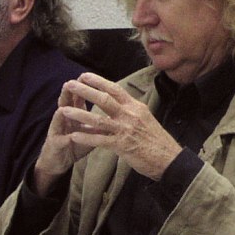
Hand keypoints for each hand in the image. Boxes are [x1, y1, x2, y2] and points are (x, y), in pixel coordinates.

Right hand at [32, 78, 97, 192]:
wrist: (59, 162)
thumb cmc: (77, 143)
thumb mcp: (91, 131)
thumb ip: (102, 121)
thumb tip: (119, 113)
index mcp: (75, 114)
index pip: (80, 97)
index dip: (88, 88)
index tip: (95, 77)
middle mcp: (65, 118)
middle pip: (69, 101)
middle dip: (74, 92)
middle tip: (78, 81)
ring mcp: (58, 130)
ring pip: (61, 117)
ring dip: (64, 110)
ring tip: (65, 105)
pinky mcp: (55, 144)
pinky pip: (61, 139)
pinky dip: (65, 137)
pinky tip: (68, 134)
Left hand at [37, 72, 181, 186]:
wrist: (169, 159)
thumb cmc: (157, 140)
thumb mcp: (146, 119)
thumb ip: (131, 111)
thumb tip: (119, 104)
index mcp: (136, 107)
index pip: (115, 89)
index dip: (98, 81)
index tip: (84, 76)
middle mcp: (131, 115)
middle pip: (105, 99)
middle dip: (85, 91)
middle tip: (70, 84)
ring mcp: (126, 130)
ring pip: (99, 119)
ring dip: (80, 114)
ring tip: (64, 110)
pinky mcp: (123, 145)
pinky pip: (101, 140)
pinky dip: (87, 137)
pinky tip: (74, 135)